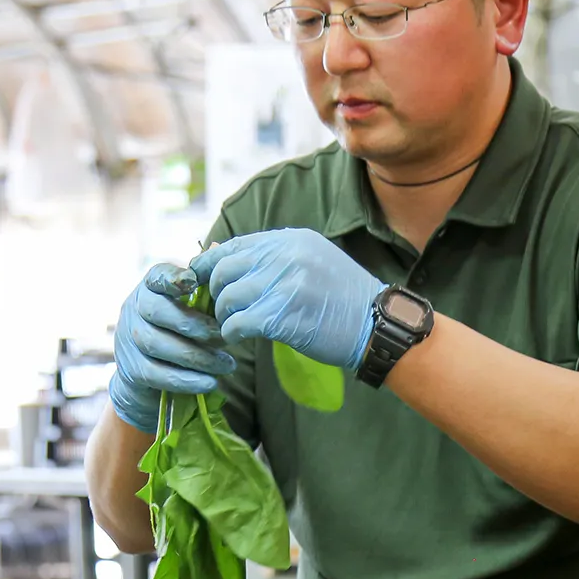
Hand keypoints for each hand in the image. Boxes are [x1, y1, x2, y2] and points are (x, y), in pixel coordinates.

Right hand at [108, 263, 236, 432]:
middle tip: (226, 337)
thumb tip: (220, 251)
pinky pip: (158, 374)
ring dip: (197, 356)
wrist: (147, 381)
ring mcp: (128, 339)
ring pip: (158, 344)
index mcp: (150, 288)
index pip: (157, 277)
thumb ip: (204, 290)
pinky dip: (186, 379)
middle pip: (159, 312)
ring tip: (226, 365)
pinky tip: (210, 382)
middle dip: (196, 326)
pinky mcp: (132, 369)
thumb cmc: (178, 335)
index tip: (193, 282)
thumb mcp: (188, 310)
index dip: (173, 278)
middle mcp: (134, 309)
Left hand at [191, 229, 384, 369]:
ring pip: (227, 298)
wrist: (377, 324)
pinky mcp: (282, 315)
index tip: (201, 281)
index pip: (233, 246)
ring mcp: (284, 284)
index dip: (210, 265)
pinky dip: (232, 333)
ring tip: (233, 325)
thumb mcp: (310, 262)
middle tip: (224, 309)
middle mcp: (285, 256)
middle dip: (216, 293)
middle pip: (224, 270)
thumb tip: (216, 255)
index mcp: (290, 240)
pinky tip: (239, 338)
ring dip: (224, 316)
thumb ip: (269, 258)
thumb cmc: (341, 298)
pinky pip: (237, 323)